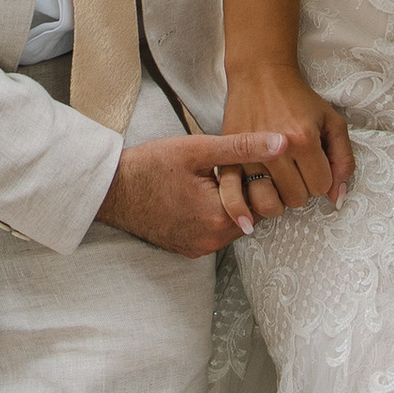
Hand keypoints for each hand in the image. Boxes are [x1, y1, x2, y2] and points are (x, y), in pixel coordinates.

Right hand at [94, 131, 290, 258]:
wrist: (111, 190)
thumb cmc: (150, 166)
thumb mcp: (198, 149)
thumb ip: (243, 147)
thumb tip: (282, 143)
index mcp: (219, 217)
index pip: (262, 200)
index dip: (256, 177)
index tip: (239, 162)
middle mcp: (212, 241)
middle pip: (249, 214)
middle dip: (242, 192)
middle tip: (222, 168)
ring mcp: (198, 248)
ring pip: (232, 224)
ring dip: (228, 204)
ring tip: (208, 180)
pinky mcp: (186, 249)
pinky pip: (213, 232)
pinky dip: (211, 215)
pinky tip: (196, 195)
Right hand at [220, 63, 352, 216]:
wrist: (260, 75)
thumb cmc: (299, 98)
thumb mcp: (332, 121)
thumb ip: (344, 159)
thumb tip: (337, 198)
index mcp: (303, 139)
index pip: (321, 186)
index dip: (322, 178)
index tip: (314, 163)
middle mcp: (276, 149)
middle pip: (296, 198)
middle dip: (301, 188)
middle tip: (296, 168)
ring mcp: (250, 155)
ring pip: (270, 203)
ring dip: (277, 197)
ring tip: (278, 181)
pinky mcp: (229, 158)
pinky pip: (235, 196)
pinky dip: (244, 208)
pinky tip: (250, 213)